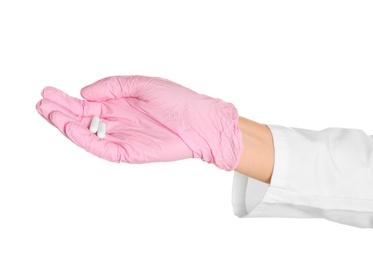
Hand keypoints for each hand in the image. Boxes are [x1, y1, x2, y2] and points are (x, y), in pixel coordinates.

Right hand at [36, 76, 241, 169]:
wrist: (200, 121)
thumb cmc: (177, 100)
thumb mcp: (142, 84)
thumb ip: (113, 86)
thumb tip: (85, 92)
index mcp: (120, 105)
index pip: (87, 104)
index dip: (67, 99)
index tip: (48, 92)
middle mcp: (118, 121)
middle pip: (83, 119)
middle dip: (61, 112)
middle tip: (41, 105)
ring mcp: (122, 137)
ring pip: (89, 135)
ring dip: (67, 126)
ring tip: (49, 114)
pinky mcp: (129, 152)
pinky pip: (103, 148)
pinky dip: (85, 140)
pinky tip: (71, 128)